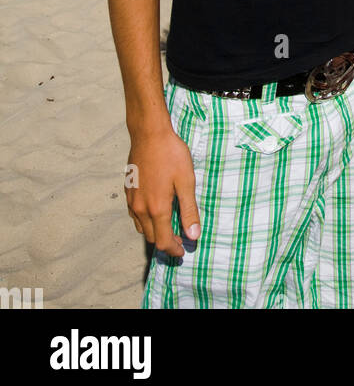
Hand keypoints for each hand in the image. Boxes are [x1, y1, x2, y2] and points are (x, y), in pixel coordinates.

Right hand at [126, 126, 200, 258]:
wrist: (149, 134)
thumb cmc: (171, 155)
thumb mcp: (186, 181)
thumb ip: (189, 210)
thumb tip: (193, 235)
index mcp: (157, 208)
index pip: (163, 241)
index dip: (174, 250)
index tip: (184, 251)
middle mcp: (140, 208)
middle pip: (151, 237)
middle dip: (166, 242)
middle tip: (180, 239)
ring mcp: (131, 200)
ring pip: (141, 227)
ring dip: (154, 232)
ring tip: (169, 227)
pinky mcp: (127, 191)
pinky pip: (134, 215)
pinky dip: (145, 220)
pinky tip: (155, 210)